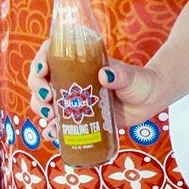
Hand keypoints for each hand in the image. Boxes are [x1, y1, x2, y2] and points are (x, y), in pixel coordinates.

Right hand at [28, 41, 161, 141]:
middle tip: (48, 99)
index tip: (43, 71)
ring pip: (45, 101)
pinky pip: (57, 123)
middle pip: (42, 80)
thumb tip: (105, 75)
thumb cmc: (142, 82)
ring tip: (50, 117)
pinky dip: (50, 129)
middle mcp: (73, 79)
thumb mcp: (133, 77)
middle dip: (38, 89)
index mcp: (83, 63)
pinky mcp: (78, 118)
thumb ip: (121, 76)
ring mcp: (74, 99)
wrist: (150, 102)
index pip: (52, 54)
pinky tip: (51, 133)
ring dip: (40, 108)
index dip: (41, 60)